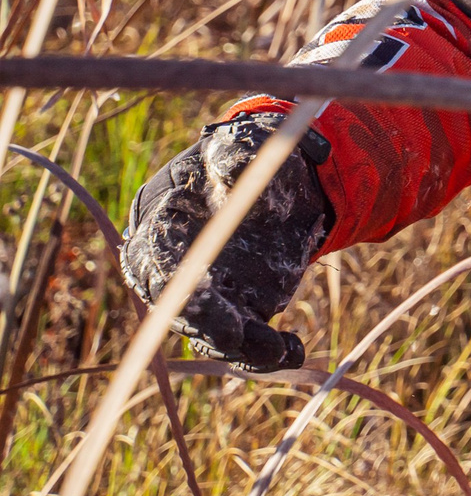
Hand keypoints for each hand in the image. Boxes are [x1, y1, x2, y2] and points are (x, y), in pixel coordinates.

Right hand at [120, 115, 334, 371]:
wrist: (279, 177)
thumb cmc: (250, 154)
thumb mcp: (244, 143)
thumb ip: (235, 152)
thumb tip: (234, 161)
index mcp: (160, 219)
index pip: (153, 253)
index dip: (172, 272)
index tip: (198, 287)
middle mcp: (172, 264)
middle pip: (176, 302)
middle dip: (206, 319)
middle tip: (236, 333)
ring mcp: (202, 291)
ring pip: (209, 329)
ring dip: (241, 344)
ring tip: (280, 350)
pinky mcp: (234, 308)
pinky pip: (240, 340)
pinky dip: (261, 351)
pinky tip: (292, 351)